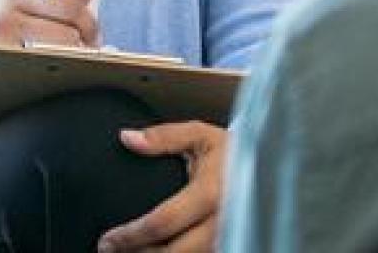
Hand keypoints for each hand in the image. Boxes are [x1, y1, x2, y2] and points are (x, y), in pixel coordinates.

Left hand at [97, 121, 226, 252]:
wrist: (269, 167)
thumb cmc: (233, 152)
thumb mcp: (200, 136)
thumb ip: (164, 137)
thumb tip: (128, 138)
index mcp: (210, 194)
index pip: (163, 222)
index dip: (131, 235)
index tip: (108, 239)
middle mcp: (220, 222)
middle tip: (109, 251)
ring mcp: (226, 239)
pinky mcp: (229, 246)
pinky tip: (156, 252)